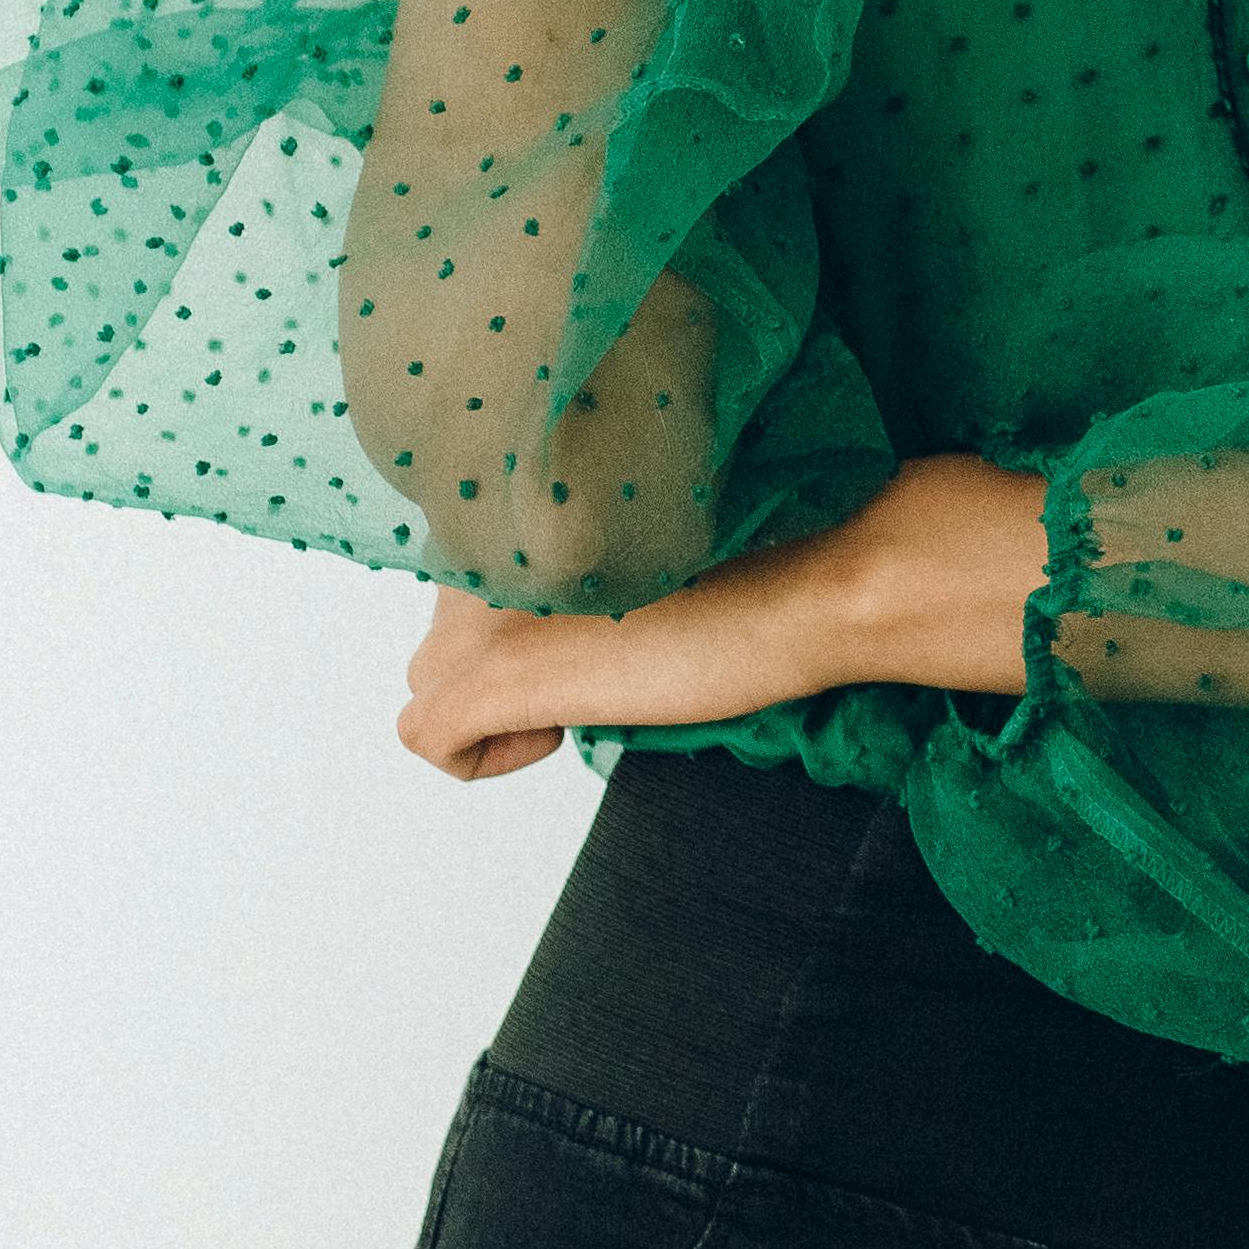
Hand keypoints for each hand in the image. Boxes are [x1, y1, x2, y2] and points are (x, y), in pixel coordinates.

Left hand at [396, 460, 1043, 778]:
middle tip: (602, 655)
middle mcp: (486, 542)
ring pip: (430, 678)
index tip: (598, 619)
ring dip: (496, 700)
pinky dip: (486, 755)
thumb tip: (553, 603)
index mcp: (522, 493)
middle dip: (504, 658)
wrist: (817, 578)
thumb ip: (578, 549)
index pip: (465, 571)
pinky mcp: (498, 675)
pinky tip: (558, 732)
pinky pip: (431, 738)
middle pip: (442, 627)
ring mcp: (485, 611)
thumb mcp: (650, 534)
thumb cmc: (767, 553)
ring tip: (588, 690)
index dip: (527, 611)